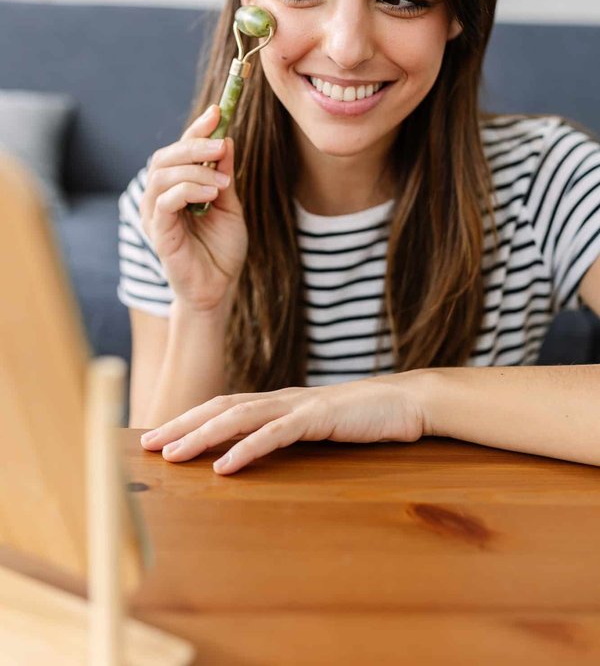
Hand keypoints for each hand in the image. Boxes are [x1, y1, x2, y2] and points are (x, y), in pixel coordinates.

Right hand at [139, 104, 247, 311]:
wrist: (220, 288)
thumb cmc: (222, 249)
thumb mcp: (230, 205)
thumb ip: (224, 175)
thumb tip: (226, 141)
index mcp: (176, 188)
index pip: (180, 150)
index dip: (196, 129)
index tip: (218, 111)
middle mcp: (160, 198)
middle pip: (165, 157)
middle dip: (193, 144)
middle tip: (221, 144)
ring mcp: (156, 215)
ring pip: (162, 175)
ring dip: (193, 169)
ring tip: (221, 180)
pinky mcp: (158, 233)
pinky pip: (164, 201)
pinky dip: (187, 190)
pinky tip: (211, 193)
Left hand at [140, 373, 427, 474]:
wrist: (406, 401)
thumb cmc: (362, 417)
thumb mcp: (316, 426)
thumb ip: (287, 432)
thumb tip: (254, 450)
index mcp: (278, 402)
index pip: (223, 406)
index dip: (189, 420)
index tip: (158, 437)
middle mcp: (281, 399)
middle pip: (220, 407)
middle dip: (182, 425)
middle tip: (146, 444)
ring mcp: (299, 406)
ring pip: (239, 417)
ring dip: (203, 436)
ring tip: (173, 454)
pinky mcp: (319, 418)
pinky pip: (276, 434)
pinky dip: (248, 449)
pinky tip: (226, 465)